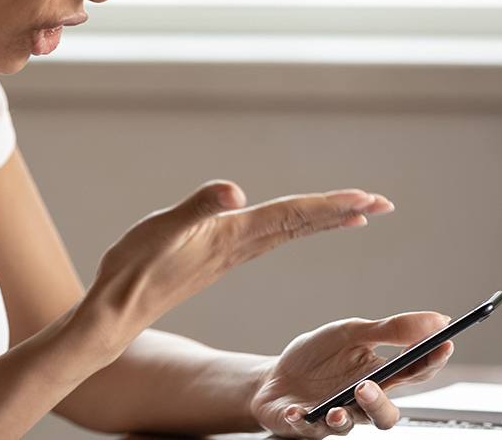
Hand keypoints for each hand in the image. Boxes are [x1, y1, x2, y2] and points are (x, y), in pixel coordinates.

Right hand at [84, 182, 393, 348]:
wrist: (118, 311)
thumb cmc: (135, 269)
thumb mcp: (162, 230)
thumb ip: (197, 208)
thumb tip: (235, 191)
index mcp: (233, 235)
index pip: (292, 216)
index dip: (330, 205)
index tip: (368, 199)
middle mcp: (240, 245)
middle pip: (302, 224)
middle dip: (342, 210)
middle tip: (383, 202)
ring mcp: (231, 252)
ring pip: (290, 230)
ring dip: (324, 219)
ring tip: (357, 212)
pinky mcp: (219, 256)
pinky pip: (270, 236)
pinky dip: (294, 226)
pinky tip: (296, 225)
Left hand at [251, 312, 453, 437]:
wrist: (274, 377)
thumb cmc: (317, 357)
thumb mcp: (351, 333)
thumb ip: (391, 329)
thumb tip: (437, 319)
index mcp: (377, 376)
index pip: (412, 374)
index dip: (431, 361)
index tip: (443, 344)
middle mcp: (360, 402)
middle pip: (386, 414)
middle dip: (380, 404)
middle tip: (368, 386)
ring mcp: (335, 416)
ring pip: (351, 427)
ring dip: (344, 418)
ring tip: (335, 410)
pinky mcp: (307, 426)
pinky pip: (308, 428)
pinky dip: (302, 419)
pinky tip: (296, 410)